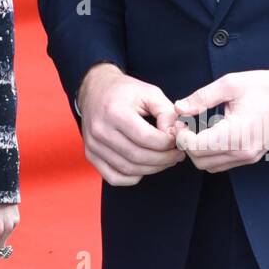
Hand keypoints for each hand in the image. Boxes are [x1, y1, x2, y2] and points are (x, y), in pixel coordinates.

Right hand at [77, 63, 185, 185]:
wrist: (94, 90)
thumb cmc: (123, 91)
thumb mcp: (150, 93)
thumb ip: (167, 113)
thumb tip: (177, 135)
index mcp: (115, 111)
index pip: (146, 138)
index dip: (168, 143)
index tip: (177, 140)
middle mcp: (100, 130)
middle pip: (138, 156)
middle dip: (164, 159)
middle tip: (177, 154)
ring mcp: (93, 144)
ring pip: (128, 169)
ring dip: (152, 169)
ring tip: (165, 160)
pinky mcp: (91, 155)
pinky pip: (114, 177)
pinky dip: (132, 178)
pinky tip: (144, 167)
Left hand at [171, 68, 268, 172]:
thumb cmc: (263, 87)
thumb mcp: (229, 84)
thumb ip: (201, 98)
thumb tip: (179, 108)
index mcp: (236, 133)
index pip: (196, 148)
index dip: (181, 136)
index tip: (180, 122)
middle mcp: (243, 151)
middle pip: (200, 161)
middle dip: (187, 144)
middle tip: (185, 125)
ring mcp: (249, 157)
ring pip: (210, 166)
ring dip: (198, 151)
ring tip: (197, 130)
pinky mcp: (252, 156)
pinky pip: (223, 164)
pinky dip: (211, 154)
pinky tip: (211, 135)